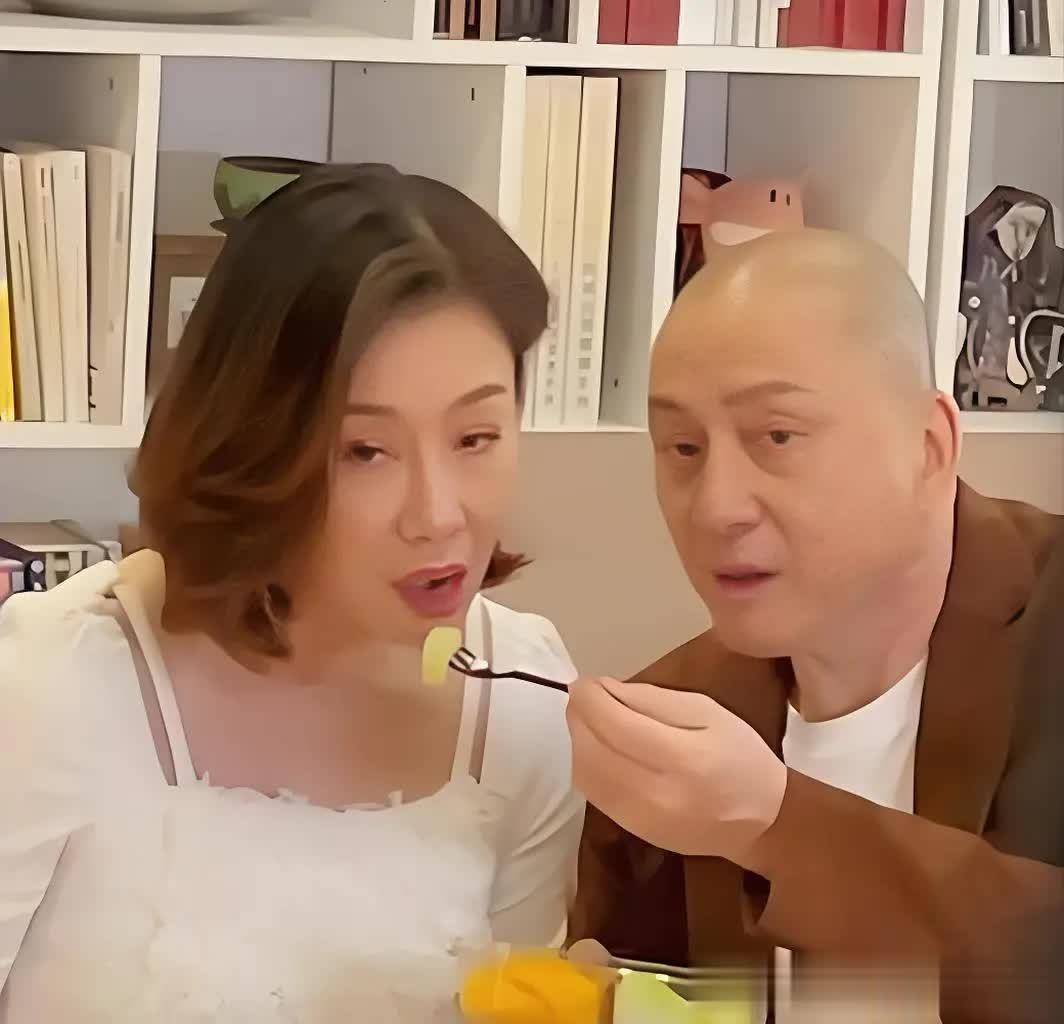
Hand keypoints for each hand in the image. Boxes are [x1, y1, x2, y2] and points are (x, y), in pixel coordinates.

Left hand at [566, 676, 786, 866]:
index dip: (590, 699)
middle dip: (579, 716)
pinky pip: (593, 794)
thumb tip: (606, 690)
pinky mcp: (634, 832)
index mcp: (683, 758)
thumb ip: (652, 699)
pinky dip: (586, 765)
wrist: (760, 822)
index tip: (585, 682)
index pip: (616, 724)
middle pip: (593, 749)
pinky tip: (598, 748)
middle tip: (585, 696)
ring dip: (578, 740)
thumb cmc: (739, 755)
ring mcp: (642, 819)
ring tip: (590, 719)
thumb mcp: (708, 711)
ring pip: (586, 773)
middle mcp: (657, 794)